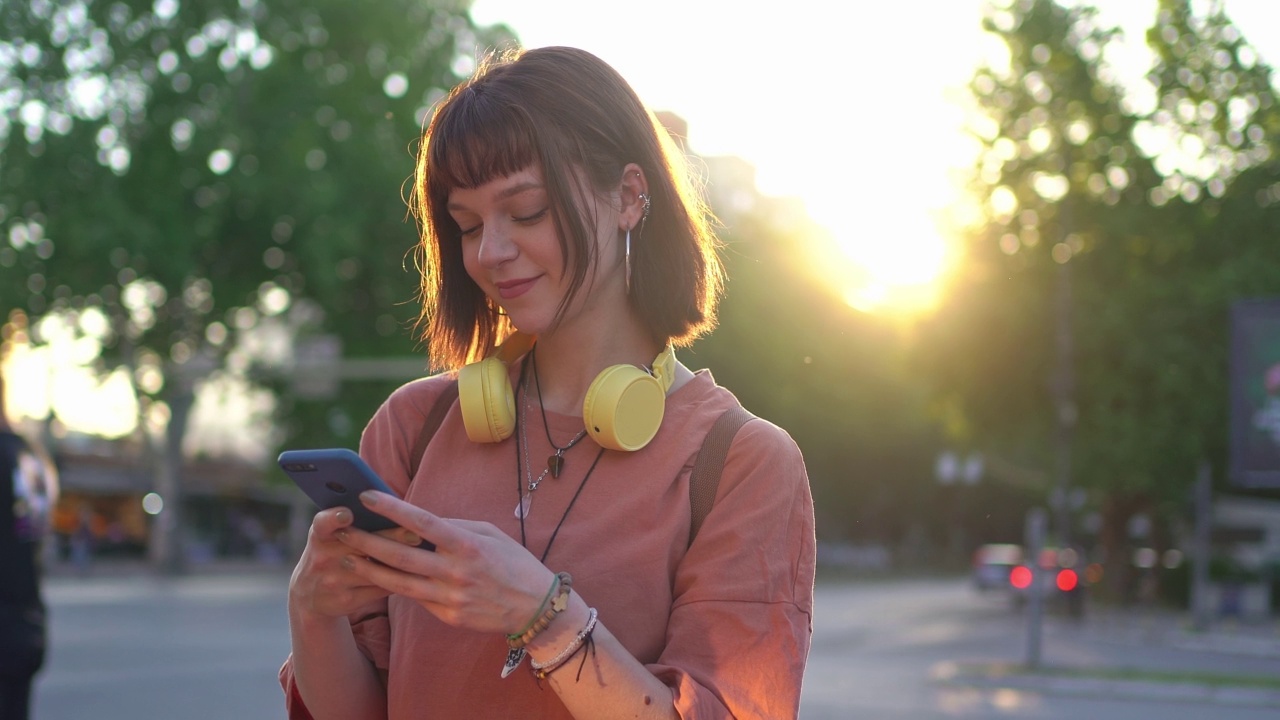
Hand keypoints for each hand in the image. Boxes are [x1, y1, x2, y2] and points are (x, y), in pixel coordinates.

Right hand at [288, 505, 421, 619]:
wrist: (310, 593)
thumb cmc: (331, 550)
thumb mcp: (329, 534)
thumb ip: (351, 521)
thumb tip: (393, 506)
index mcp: (320, 535)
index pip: (323, 524)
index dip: (334, 518)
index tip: (348, 514)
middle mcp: (322, 558)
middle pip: (361, 546)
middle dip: (390, 539)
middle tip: (417, 535)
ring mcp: (333, 582)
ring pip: (374, 570)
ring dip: (401, 563)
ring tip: (425, 555)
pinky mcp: (346, 601)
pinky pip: (379, 589)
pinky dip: (399, 581)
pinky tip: (417, 575)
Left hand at [334, 491, 555, 635]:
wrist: (535, 607)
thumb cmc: (513, 563)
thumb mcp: (491, 534)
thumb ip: (456, 527)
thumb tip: (422, 522)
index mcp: (467, 545)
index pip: (422, 522)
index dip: (393, 509)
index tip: (367, 497)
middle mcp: (455, 572)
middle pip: (401, 556)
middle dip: (367, 542)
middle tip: (343, 531)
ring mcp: (450, 597)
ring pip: (400, 583)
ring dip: (370, 570)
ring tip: (347, 558)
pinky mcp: (448, 616)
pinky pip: (416, 599)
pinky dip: (396, 587)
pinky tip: (377, 577)